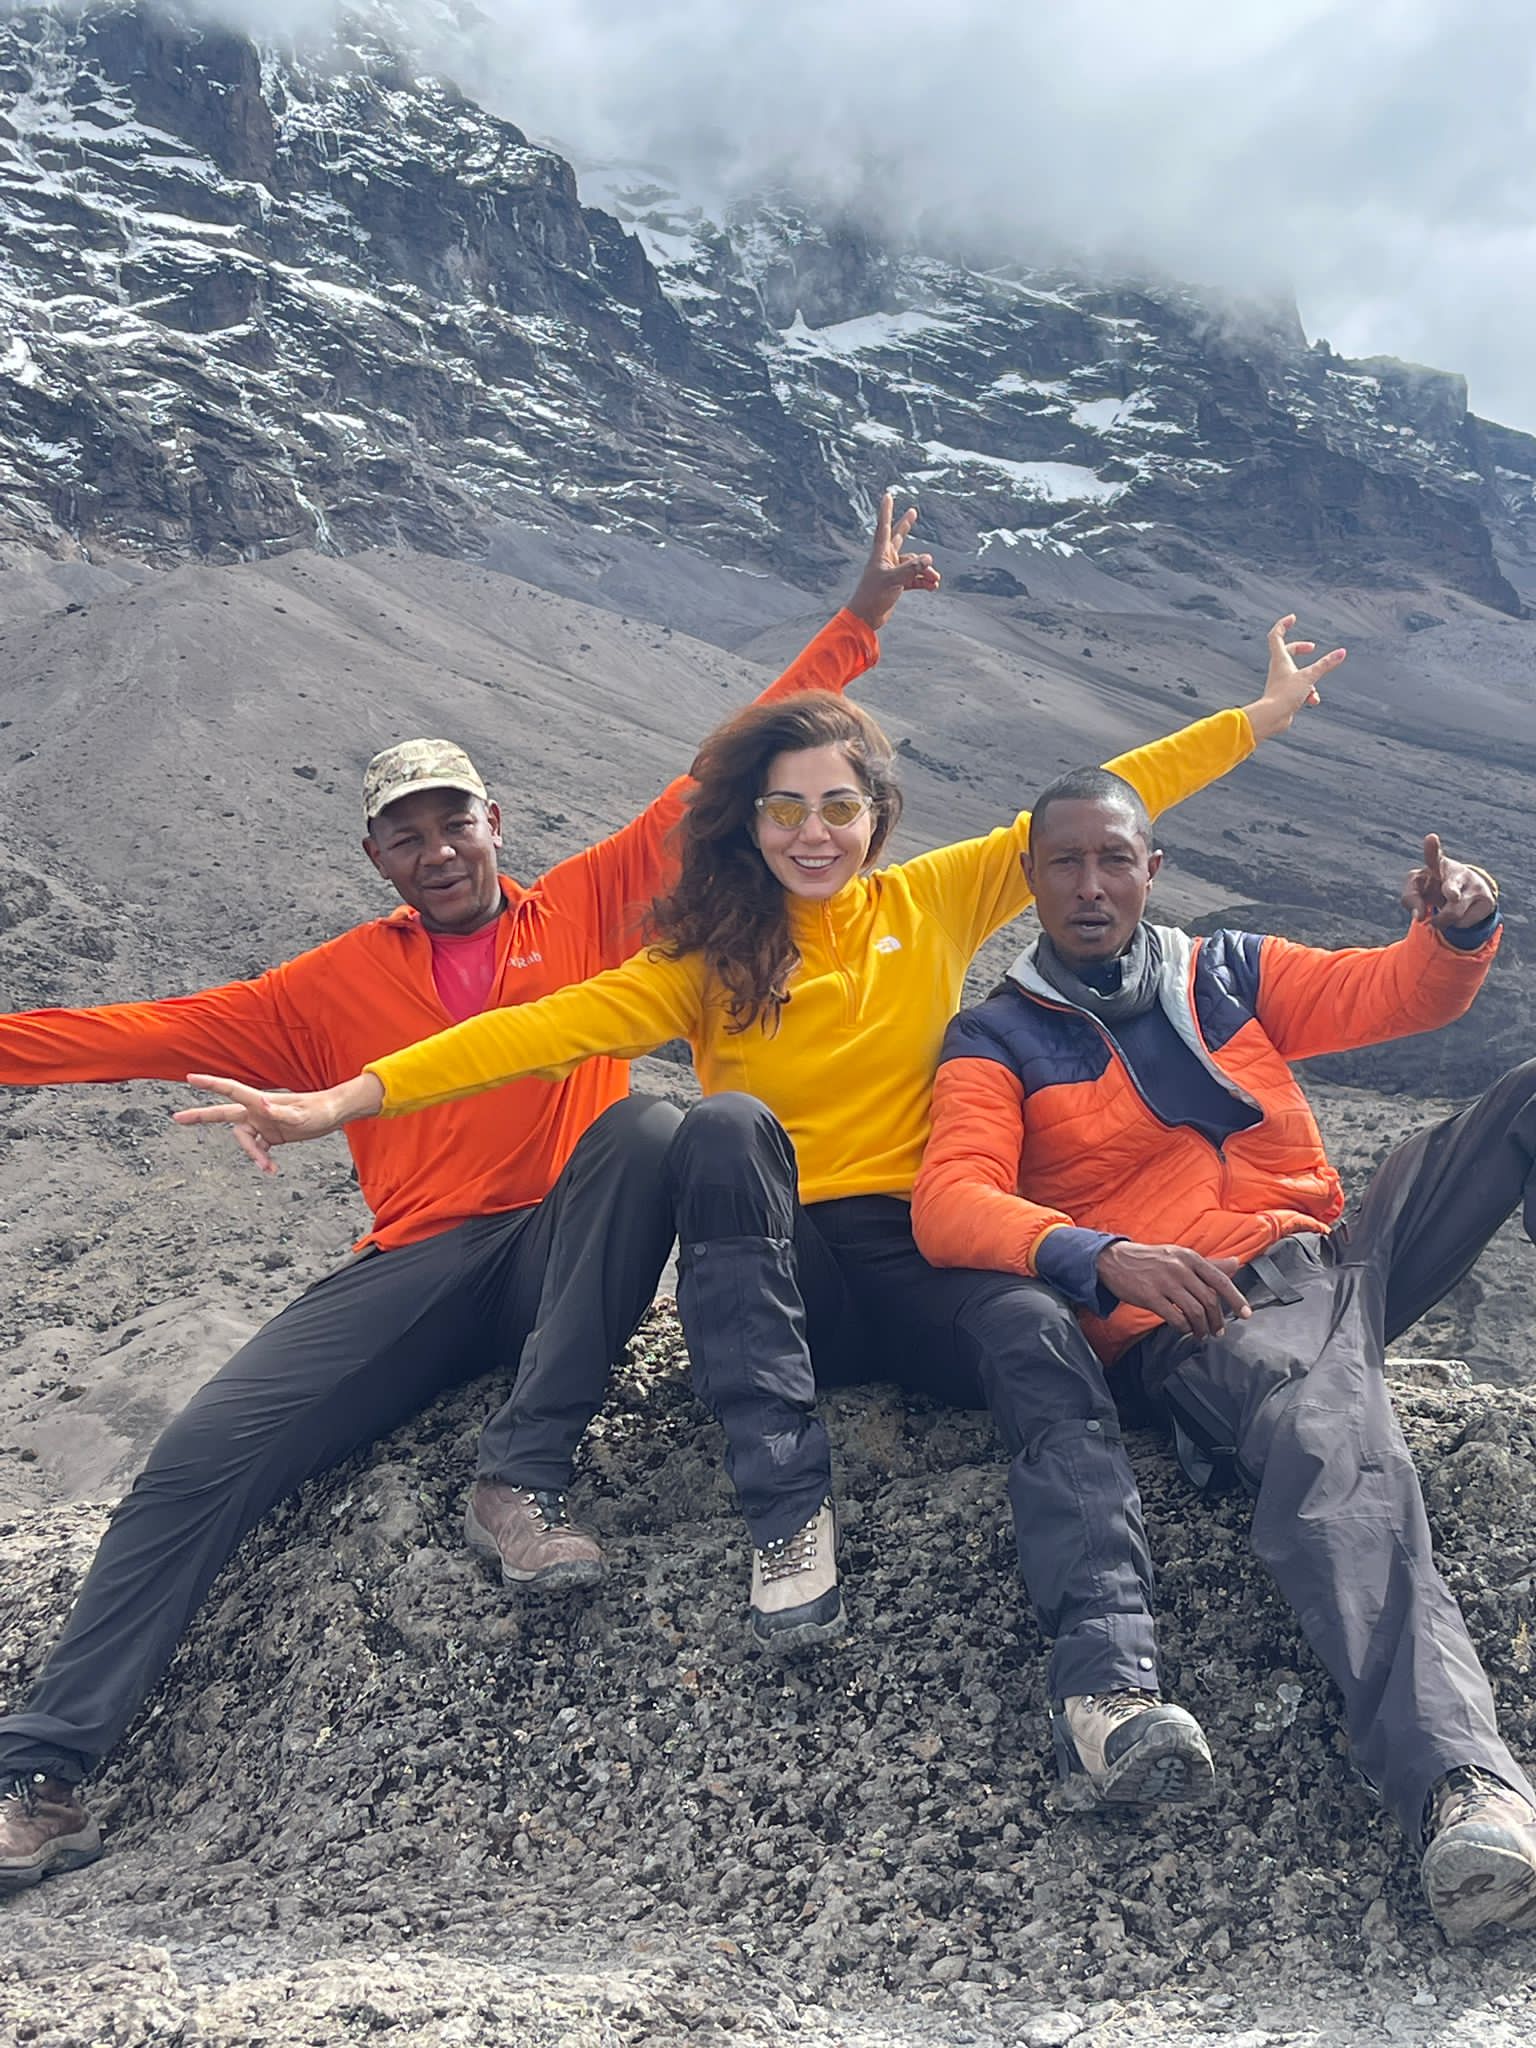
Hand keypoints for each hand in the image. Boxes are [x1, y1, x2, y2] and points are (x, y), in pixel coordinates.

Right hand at [172, 1071, 384, 1172]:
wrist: (333, 1114)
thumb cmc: (319, 1110)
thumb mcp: (301, 1114)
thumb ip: (280, 1112)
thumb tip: (262, 1105)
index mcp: (260, 1101)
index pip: (230, 1090)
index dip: (210, 1084)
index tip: (190, 1078)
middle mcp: (257, 1111)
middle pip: (223, 1114)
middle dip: (200, 1116)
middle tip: (177, 1117)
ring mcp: (263, 1122)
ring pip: (244, 1140)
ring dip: (253, 1154)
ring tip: (268, 1167)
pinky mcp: (271, 1134)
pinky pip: (258, 1149)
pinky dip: (261, 1159)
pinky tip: (271, 1168)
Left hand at [845, 489, 940, 631]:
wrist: (866, 618)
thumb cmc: (873, 596)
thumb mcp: (894, 580)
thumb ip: (912, 569)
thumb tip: (929, 559)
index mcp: (880, 553)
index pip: (884, 526)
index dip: (887, 511)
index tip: (887, 495)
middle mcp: (886, 559)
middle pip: (899, 537)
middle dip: (906, 526)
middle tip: (913, 512)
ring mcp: (892, 571)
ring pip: (914, 564)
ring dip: (925, 571)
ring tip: (935, 580)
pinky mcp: (897, 584)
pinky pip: (915, 578)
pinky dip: (924, 581)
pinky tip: (933, 586)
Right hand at [1097, 1240, 1251, 1340]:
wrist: (1114, 1260)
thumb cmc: (1152, 1260)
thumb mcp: (1181, 1256)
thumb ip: (1210, 1263)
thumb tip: (1237, 1263)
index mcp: (1190, 1258)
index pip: (1220, 1280)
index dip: (1236, 1299)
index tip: (1246, 1314)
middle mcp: (1180, 1268)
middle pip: (1209, 1299)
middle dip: (1217, 1320)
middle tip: (1218, 1331)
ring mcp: (1164, 1282)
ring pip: (1194, 1311)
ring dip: (1202, 1328)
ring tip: (1202, 1334)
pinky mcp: (1150, 1296)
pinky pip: (1174, 1318)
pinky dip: (1183, 1328)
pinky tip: (1184, 1330)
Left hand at [1243, 615, 1346, 741]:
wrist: (1272, 718)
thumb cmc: (1285, 695)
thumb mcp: (1310, 677)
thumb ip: (1326, 664)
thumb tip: (1342, 652)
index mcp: (1280, 659)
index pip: (1276, 635)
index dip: (1283, 625)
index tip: (1293, 618)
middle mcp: (1278, 669)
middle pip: (1287, 651)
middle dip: (1300, 648)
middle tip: (1312, 647)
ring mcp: (1281, 681)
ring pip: (1298, 673)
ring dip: (1310, 679)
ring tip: (1313, 689)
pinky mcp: (1284, 694)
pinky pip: (1300, 689)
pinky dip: (1308, 693)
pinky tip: (1312, 701)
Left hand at [1401, 833, 1497, 928]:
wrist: (1464, 892)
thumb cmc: (1432, 887)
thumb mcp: (1416, 890)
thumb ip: (1410, 899)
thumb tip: (1419, 917)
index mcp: (1438, 864)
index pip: (1434, 856)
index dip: (1432, 848)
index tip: (1431, 838)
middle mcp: (1458, 872)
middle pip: (1452, 887)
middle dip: (1451, 891)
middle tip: (1452, 896)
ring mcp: (1475, 886)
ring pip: (1453, 914)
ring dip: (1442, 921)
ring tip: (1442, 914)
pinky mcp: (1487, 901)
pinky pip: (1463, 923)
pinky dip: (1456, 925)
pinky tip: (1460, 912)